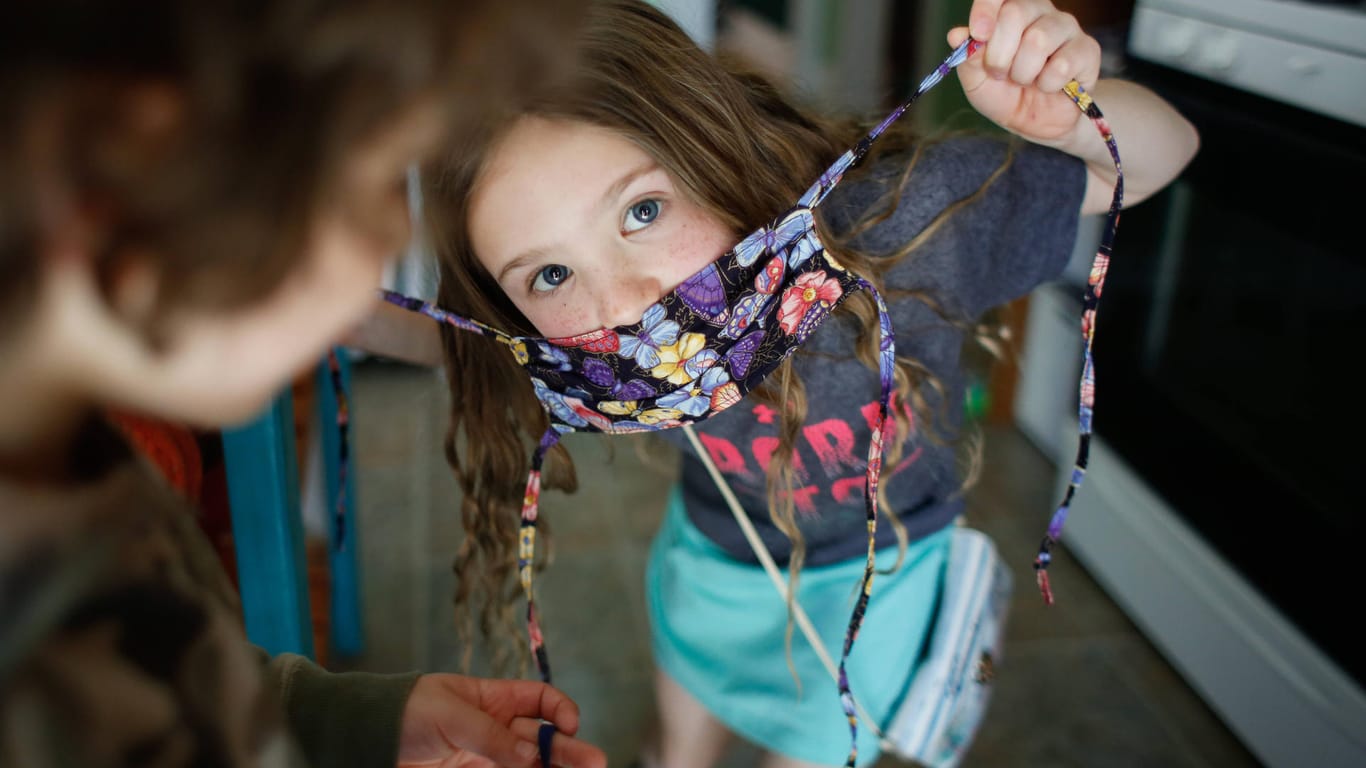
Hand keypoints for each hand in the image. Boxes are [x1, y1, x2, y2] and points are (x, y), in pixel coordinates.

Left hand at [398, 674, 606, 767]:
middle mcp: (495, 729)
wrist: (362, 739)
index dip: (558, 711)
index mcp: (492, 699)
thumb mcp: (449, 713)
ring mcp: (485, 758)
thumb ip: (490, 735)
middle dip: (570, 751)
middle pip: (542, 740)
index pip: (539, 701)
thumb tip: (530, 754)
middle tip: (596, 763)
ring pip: (531, 767)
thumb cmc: (404, 711)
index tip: (568, 726)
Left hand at [948, 0, 1101, 147]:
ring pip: (1038, 40)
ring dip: (1023, 72)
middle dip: (999, 53)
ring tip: (1025, 80)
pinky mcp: (1087, 50)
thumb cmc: (1006, 94)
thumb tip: (957, 35)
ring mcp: (1066, 28)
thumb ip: (967, 58)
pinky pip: (1061, 64)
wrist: (1037, 123)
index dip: (986, 9)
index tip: (978, 34)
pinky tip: (1048, 86)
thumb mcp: (977, 81)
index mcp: (1010, 11)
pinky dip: (1047, 84)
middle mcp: (1040, 11)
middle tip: (1000, 73)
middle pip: (1016, 12)